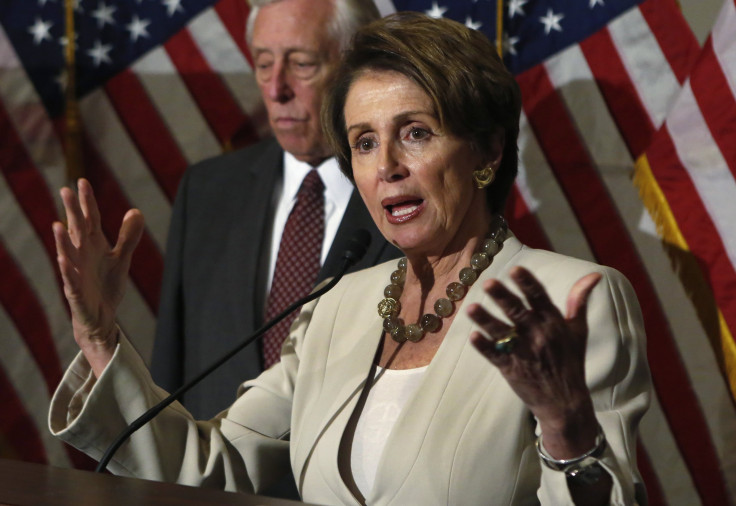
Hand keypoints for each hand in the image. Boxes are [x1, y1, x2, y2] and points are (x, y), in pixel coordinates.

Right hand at [52, 179, 143, 376]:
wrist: (102, 316)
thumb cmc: (106, 285)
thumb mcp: (121, 258)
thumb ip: (128, 236)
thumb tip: (135, 210)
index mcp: (93, 245)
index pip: (90, 220)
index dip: (87, 202)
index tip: (82, 181)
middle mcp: (82, 256)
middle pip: (76, 230)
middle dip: (72, 212)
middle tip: (65, 190)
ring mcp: (77, 273)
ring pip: (68, 254)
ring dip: (62, 240)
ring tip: (58, 224)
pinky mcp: (76, 292)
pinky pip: (70, 280)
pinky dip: (67, 270)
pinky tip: (63, 259)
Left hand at [467, 266, 601, 457]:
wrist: (566, 402)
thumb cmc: (571, 361)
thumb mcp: (578, 330)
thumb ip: (579, 301)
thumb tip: (594, 275)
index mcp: (554, 323)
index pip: (539, 298)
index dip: (527, 283)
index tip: (515, 269)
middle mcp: (538, 335)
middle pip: (518, 312)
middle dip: (503, 297)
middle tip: (489, 283)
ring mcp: (524, 353)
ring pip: (503, 333)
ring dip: (486, 320)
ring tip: (471, 308)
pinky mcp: (512, 369)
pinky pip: (496, 356)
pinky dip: (485, 347)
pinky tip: (473, 336)